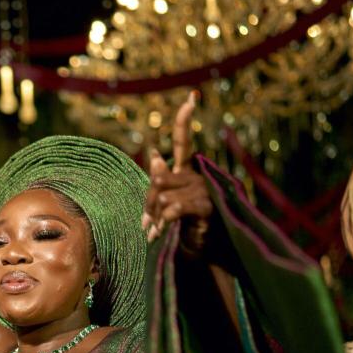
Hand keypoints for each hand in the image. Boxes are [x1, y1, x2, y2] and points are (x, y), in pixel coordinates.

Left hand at [142, 93, 213, 253]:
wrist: (199, 253)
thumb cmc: (181, 227)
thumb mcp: (164, 202)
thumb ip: (160, 181)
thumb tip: (155, 156)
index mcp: (185, 171)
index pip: (184, 142)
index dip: (184, 121)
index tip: (190, 99)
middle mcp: (196, 176)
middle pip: (157, 179)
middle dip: (147, 204)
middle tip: (146, 225)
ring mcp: (203, 190)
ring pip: (162, 195)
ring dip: (155, 217)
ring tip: (156, 232)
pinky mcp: (206, 207)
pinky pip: (174, 207)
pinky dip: (164, 220)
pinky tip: (162, 230)